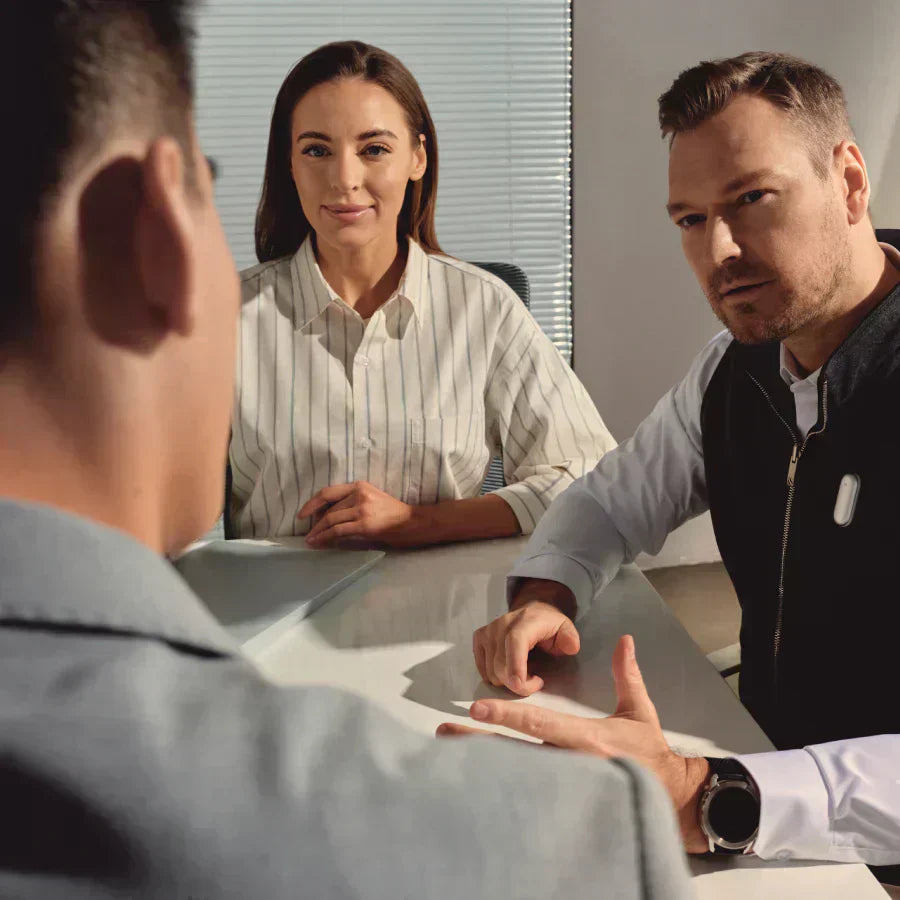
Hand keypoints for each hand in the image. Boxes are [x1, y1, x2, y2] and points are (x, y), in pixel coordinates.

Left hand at [299, 481, 418, 547]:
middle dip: (315, 523)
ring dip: (318, 532)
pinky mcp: (364, 524)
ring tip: (311, 541)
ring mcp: (362, 509)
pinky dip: (326, 537)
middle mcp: (359, 494)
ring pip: (331, 520)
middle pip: (328, 510)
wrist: (412, 522)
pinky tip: (320, 543)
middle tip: (308, 534)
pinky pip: (338, 531)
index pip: (328, 492)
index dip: (312, 503)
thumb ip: (352, 503)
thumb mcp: (372, 499)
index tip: (302, 514)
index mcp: (359, 486)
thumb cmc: (393, 513)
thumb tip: (328, 517)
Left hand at [440, 635, 709, 852]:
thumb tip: (624, 640)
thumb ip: (626, 675)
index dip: (507, 714)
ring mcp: (564, 788)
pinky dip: (498, 785)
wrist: (668, 798)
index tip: (478, 706)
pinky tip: (474, 780)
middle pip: (515, 752)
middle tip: (447, 730)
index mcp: (586, 740)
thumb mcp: (639, 711)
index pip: (539, 724)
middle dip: (479, 741)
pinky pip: (524, 794)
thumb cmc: (649, 754)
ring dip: (481, 762)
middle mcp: (570, 765)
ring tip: (449, 751)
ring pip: (515, 774)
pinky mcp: (562, 803)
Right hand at [473, 598, 579, 695]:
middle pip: (500, 663)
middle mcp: (502, 624)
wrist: (533, 611)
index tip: (519, 685)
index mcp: (525, 621)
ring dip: (507, 680)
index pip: (515, 642)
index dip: (515, 665)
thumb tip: (570, 646)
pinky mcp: (480, 638)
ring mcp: (489, 631)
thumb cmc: (549, 625)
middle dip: (518, 683)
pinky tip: (508, 671)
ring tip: (524, 673)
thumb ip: (570, 638)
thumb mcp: (566, 628)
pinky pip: (482, 667)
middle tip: (535, 682)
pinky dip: (494, 676)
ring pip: (491, 670)